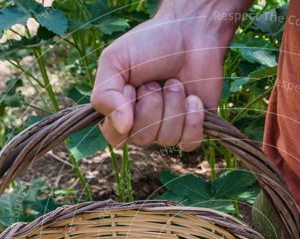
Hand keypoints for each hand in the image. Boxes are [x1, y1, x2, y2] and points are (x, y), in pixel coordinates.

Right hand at [91, 1, 247, 149]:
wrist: (191, 33)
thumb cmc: (150, 44)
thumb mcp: (115, 60)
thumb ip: (106, 95)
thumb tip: (122, 128)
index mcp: (119, 110)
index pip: (114, 135)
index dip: (123, 112)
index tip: (131, 86)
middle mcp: (142, 124)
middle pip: (142, 138)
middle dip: (152, 104)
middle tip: (155, 81)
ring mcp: (168, 128)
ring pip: (166, 139)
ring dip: (174, 106)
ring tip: (176, 83)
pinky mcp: (193, 128)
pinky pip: (190, 143)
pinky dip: (193, 119)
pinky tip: (194, 99)